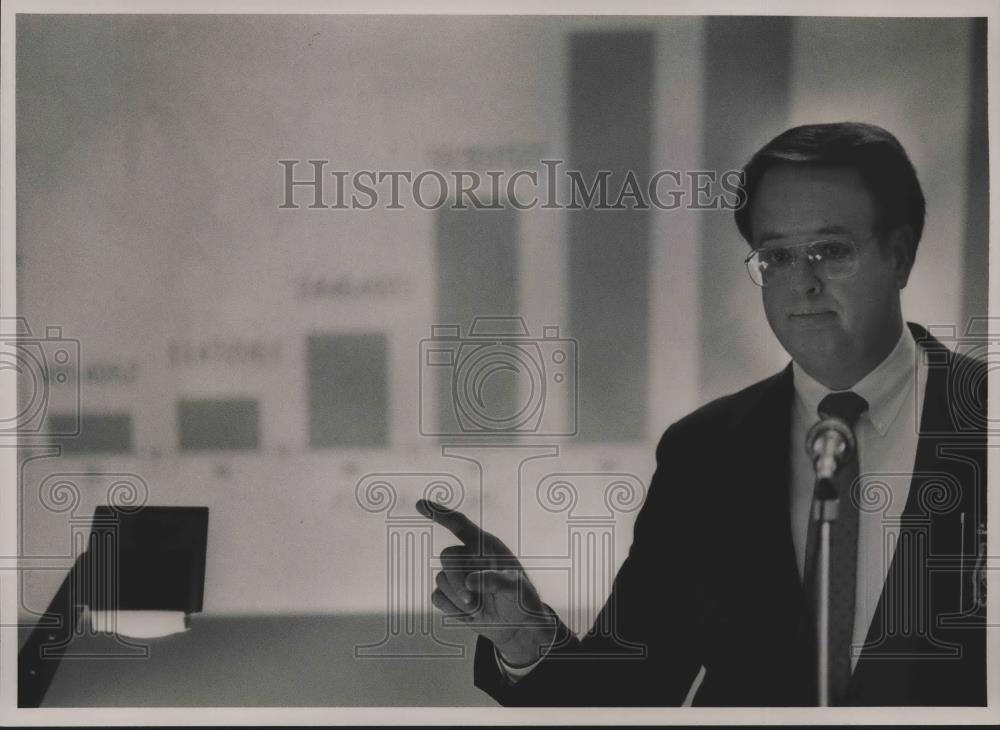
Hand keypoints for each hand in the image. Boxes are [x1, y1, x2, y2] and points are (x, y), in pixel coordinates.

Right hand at [416, 499, 555, 666]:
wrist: (516, 626)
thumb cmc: (522, 600)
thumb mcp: (517, 590)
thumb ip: (497, 581)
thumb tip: (470, 581)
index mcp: (486, 546)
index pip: (459, 524)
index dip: (439, 513)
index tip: (420, 504)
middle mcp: (469, 557)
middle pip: (447, 557)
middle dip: (456, 581)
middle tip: (473, 602)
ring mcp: (458, 576)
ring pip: (441, 580)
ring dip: (459, 599)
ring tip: (479, 608)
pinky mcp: (450, 595)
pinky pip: (437, 598)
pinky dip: (452, 610)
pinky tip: (470, 614)